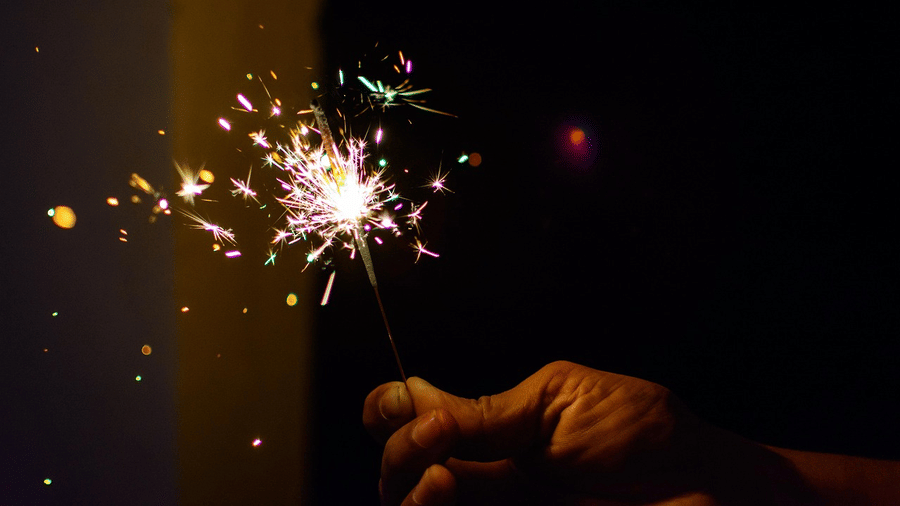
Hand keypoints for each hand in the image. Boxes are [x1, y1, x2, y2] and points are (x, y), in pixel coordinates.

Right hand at [363, 361, 719, 505]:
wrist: (706, 487)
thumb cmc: (643, 434)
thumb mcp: (558, 400)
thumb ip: (486, 411)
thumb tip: (411, 392)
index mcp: (489, 434)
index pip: (411, 425)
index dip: (390, 414)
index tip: (402, 403)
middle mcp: (482, 480)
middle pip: (400, 476)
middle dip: (399, 455)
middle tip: (435, 439)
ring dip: (410, 493)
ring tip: (442, 476)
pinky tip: (448, 495)